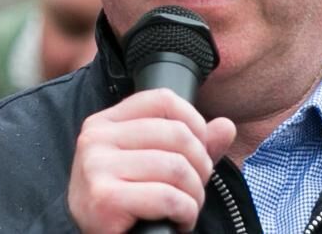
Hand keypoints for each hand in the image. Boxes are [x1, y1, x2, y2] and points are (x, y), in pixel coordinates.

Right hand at [67, 89, 235, 232]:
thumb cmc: (127, 204)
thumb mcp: (158, 166)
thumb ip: (192, 145)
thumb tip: (226, 126)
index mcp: (105, 122)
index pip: (162, 99)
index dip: (194, 122)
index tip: (200, 151)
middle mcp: (95, 138)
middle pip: (176, 133)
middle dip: (200, 166)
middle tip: (194, 190)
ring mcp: (96, 166)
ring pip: (176, 167)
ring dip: (194, 195)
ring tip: (186, 209)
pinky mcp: (104, 198)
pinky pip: (167, 197)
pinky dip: (185, 213)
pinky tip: (177, 221)